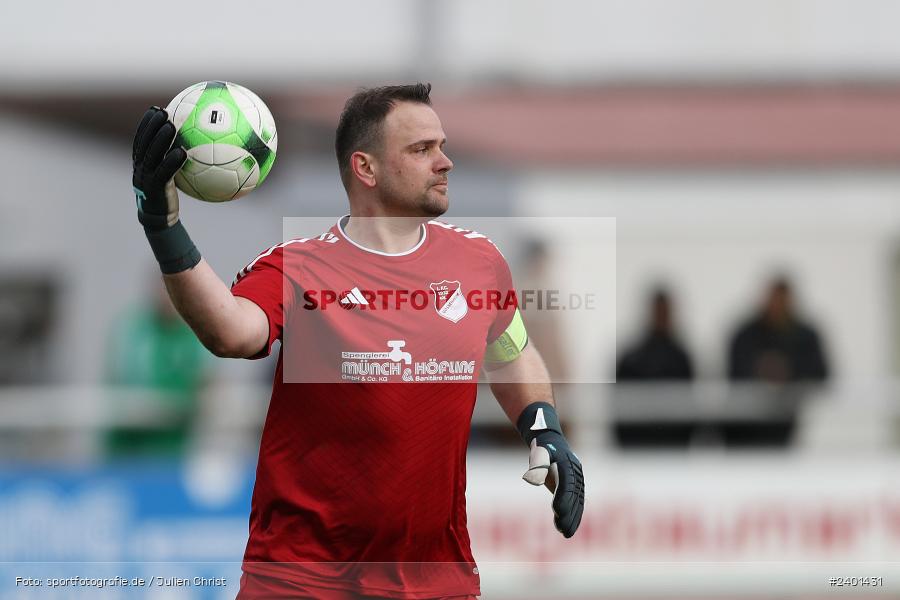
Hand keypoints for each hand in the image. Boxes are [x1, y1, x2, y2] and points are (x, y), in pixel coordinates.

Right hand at [132, 107, 185, 230]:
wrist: (160, 219)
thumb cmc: (168, 196)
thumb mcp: (169, 176)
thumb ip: (174, 161)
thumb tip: (194, 145)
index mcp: (141, 163)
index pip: (141, 139)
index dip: (146, 123)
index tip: (155, 109)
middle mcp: (140, 168)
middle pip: (144, 142)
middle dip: (151, 126)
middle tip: (163, 112)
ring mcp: (145, 178)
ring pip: (151, 155)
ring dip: (161, 139)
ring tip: (171, 125)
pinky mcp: (155, 189)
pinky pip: (164, 172)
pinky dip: (172, 161)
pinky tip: (183, 152)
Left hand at [523, 430, 584, 537]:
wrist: (553, 443)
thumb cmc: (543, 449)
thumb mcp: (539, 452)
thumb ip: (538, 464)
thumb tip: (535, 479)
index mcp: (568, 464)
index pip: (566, 484)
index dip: (563, 498)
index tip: (557, 511)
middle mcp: (576, 474)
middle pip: (574, 497)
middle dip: (569, 514)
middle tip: (563, 530)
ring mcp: (578, 482)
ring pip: (577, 504)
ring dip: (573, 519)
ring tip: (565, 534)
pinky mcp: (576, 489)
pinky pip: (577, 505)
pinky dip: (574, 517)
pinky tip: (568, 530)